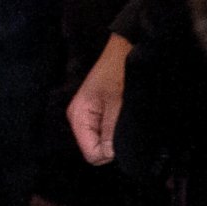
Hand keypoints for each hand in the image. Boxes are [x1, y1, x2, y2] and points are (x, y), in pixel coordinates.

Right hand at [68, 35, 130, 166]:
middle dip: (112, 146)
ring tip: (126, 121)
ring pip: (101, 143)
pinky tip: (124, 119)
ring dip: (115, 138)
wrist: (123, 51)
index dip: (109, 153)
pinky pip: (105, 133)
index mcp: (78, 117)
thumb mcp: (118, 104)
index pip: (91, 154)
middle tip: (127, 129)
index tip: (124, 140)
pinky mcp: (97, 113)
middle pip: (95, 151)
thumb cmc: (119, 73)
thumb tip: (109, 155)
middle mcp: (79, 119)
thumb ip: (111, 131)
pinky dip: (116, 131)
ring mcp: (87, 116)